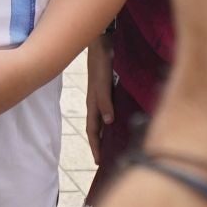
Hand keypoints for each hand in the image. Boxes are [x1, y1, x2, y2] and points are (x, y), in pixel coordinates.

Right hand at [85, 37, 114, 155]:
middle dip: (97, 144)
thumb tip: (108, 122)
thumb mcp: (102, 83)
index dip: (95, 146)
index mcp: (92, 104)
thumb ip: (105, 101)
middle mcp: (94, 102)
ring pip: (99, 120)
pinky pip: (105, 110)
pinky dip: (107, 120)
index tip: (97, 162)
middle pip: (94, 128)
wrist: (100, 43)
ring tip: (107, 144)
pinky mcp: (105, 89)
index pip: (92, 130)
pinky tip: (114, 120)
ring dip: (101, 133)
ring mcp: (99, 96)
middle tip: (102, 159)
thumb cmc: (101, 62)